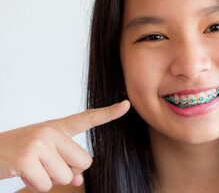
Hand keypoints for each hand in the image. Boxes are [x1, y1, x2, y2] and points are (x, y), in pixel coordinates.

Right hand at [0, 100, 130, 191]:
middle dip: (69, 170)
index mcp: (58, 127)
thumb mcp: (47, 154)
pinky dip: (36, 186)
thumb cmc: (21, 152)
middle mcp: (51, 131)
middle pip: (84, 161)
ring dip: (49, 179)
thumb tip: (78, 180)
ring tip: (33, 168)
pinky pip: (47, 184)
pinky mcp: (27, 158)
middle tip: (47, 165)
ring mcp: (39, 143)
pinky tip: (25, 174)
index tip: (127, 105)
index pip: (88, 118)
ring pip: (65, 175)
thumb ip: (66, 163)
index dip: (109, 113)